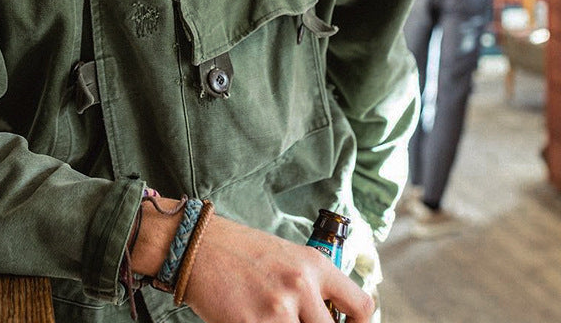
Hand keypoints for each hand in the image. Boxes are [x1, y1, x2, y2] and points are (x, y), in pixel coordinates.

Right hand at [182, 214, 374, 322]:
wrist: (198, 246)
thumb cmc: (241, 251)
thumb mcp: (286, 257)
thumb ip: (311, 284)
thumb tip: (328, 316)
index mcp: (314, 264)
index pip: (362, 306)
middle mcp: (301, 285)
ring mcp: (278, 309)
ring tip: (271, 319)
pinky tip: (254, 321)